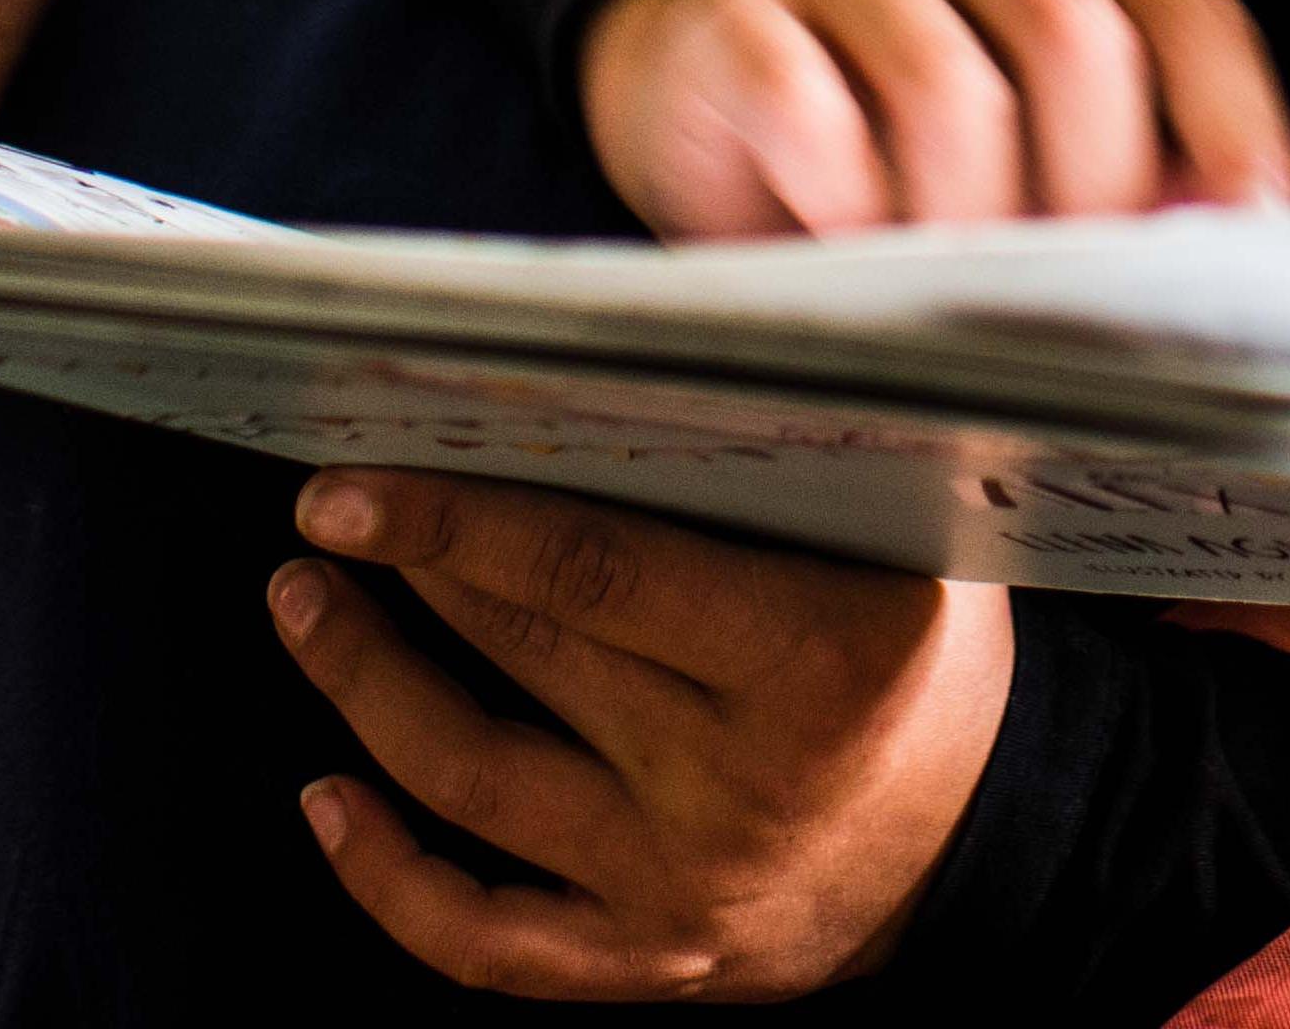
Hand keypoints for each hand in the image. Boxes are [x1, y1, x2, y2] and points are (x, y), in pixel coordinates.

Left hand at [271, 464, 1012, 997]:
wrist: (983, 831)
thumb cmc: (921, 644)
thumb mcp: (900, 531)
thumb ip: (782, 452)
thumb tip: (650, 331)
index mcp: (810, 654)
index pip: (598, 570)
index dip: (462, 519)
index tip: (361, 476)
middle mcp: (739, 782)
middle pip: (526, 654)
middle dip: (405, 573)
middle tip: (324, 504)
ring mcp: (683, 886)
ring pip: (477, 786)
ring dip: (367, 688)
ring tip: (306, 602)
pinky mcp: (646, 959)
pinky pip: (483, 939)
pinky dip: (386, 877)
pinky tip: (326, 798)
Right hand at [581, 0, 1289, 235]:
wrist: (712, 94)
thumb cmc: (913, 136)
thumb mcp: (1042, 137)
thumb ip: (1137, 166)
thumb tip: (1237, 242)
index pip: (1181, 3)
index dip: (1227, 120)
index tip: (1251, 228)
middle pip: (1072, 35)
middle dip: (1091, 186)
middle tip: (1075, 296)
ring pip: (946, 87)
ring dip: (963, 219)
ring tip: (952, 293)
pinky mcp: (734, 12)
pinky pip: (806, 106)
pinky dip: (843, 201)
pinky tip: (845, 248)